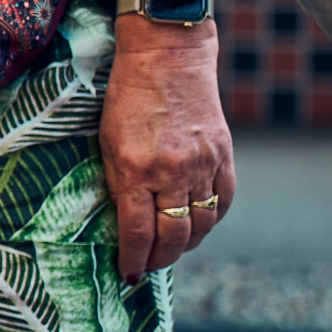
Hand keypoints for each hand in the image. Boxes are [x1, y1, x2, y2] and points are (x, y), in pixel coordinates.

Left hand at [100, 20, 237, 279]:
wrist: (168, 58)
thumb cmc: (127, 98)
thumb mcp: (107, 142)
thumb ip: (118, 184)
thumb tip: (125, 225)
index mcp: (137, 169)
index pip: (138, 231)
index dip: (133, 259)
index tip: (127, 274)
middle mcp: (173, 171)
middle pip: (174, 235)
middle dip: (159, 259)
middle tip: (147, 267)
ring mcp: (203, 164)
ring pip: (202, 224)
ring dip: (186, 245)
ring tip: (170, 250)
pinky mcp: (224, 155)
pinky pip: (224, 201)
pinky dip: (211, 221)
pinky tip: (196, 227)